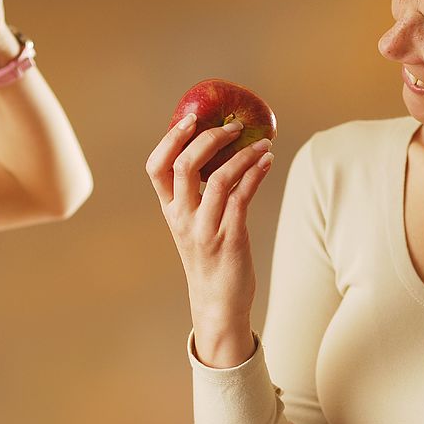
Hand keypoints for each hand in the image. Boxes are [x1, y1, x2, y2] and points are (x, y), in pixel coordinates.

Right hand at [146, 114, 274, 367]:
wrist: (218, 304)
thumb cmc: (209, 260)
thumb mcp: (192, 226)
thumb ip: (197, 197)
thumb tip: (218, 157)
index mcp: (170, 211)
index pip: (157, 167)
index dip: (171, 139)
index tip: (191, 119)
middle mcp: (183, 218)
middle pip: (185, 165)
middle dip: (210, 138)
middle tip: (233, 126)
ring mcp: (205, 228)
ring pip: (219, 177)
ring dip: (243, 153)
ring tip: (262, 143)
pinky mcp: (230, 237)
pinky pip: (243, 196)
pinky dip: (256, 172)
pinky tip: (267, 161)